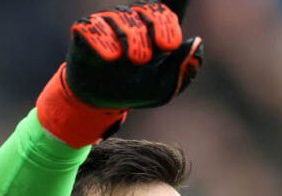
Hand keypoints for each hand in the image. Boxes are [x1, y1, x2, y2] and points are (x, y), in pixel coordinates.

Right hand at [37, 1, 203, 146]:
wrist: (101, 101)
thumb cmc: (136, 88)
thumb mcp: (164, 86)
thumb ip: (183, 67)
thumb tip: (197, 42)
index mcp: (154, 25)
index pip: (163, 9)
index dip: (166, 24)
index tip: (167, 46)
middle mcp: (131, 17)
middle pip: (147, 10)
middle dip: (149, 33)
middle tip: (145, 59)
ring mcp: (107, 20)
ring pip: (121, 17)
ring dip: (129, 38)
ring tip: (130, 60)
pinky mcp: (84, 29)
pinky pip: (93, 27)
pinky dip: (103, 42)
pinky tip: (111, 58)